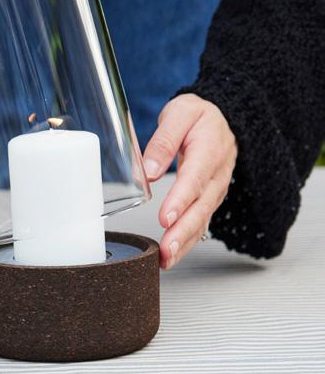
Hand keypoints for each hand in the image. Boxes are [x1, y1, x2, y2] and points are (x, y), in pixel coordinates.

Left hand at [142, 93, 236, 268]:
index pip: (195, 179)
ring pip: (202, 220)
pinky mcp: (210, 198)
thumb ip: (164, 141)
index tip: (166, 218)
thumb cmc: (199, 116)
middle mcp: (217, 175)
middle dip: (183, 232)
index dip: (181, 201)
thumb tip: (149, 171)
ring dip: (185, 242)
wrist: (224, 118)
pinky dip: (188, 240)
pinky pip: (201, 222)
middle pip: (201, 208)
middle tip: (166, 250)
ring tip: (166, 259)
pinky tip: (173, 254)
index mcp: (210, 151)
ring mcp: (216, 189)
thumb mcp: (180, 114)